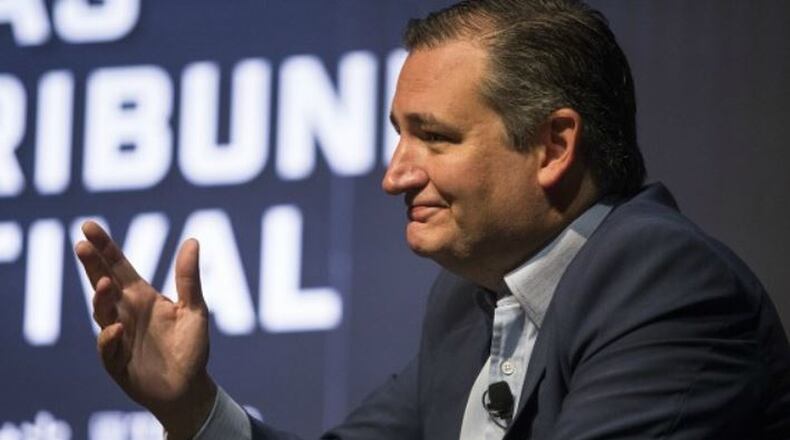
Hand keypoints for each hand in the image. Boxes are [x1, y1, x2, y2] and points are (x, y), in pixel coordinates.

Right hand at [75, 221, 216, 438]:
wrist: (188, 388)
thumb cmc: (190, 347)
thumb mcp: (195, 309)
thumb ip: (189, 278)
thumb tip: (192, 240)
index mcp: (142, 296)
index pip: (118, 266)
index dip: (104, 247)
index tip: (89, 226)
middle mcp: (125, 312)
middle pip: (103, 284)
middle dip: (92, 265)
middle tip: (82, 245)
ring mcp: (118, 336)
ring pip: (102, 313)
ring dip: (101, 299)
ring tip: (106, 284)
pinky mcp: (116, 361)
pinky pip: (107, 348)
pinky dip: (109, 338)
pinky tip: (116, 329)